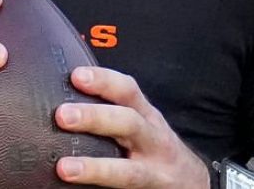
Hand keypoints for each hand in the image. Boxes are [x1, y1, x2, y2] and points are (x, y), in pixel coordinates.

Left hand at [55, 66, 210, 186]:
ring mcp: (155, 171)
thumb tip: (64, 104)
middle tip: (62, 115)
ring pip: (128, 170)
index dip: (104, 81)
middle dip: (95, 118)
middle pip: (128, 124)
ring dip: (96, 168)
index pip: (127, 91)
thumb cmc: (153, 146)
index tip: (76, 76)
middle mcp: (153, 141)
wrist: (191, 181)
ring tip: (65, 168)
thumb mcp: (141, 122)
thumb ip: (113, 112)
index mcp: (146, 116)